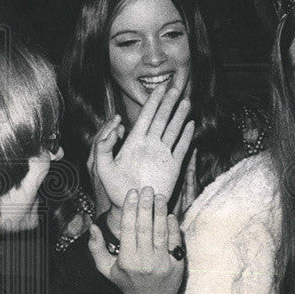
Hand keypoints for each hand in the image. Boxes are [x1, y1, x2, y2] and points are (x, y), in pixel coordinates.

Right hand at [89, 187, 184, 293]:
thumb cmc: (127, 283)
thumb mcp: (106, 269)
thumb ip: (97, 248)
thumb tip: (92, 227)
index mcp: (127, 260)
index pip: (128, 229)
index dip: (130, 209)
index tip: (132, 193)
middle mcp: (144, 261)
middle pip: (144, 228)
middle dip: (145, 206)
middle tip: (147, 189)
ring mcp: (162, 263)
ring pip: (161, 232)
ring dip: (160, 212)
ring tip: (160, 196)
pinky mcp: (177, 264)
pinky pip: (175, 241)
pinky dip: (173, 227)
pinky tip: (169, 214)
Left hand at [91, 77, 194, 211]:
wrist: (133, 206)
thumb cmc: (115, 189)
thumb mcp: (102, 167)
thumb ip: (104, 147)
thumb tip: (115, 129)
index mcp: (135, 142)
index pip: (146, 116)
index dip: (154, 101)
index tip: (160, 88)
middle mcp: (150, 144)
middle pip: (162, 118)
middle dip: (169, 102)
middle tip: (177, 87)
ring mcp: (163, 154)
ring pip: (174, 129)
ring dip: (180, 115)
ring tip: (187, 102)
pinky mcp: (173, 166)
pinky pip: (182, 147)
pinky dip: (187, 136)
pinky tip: (191, 125)